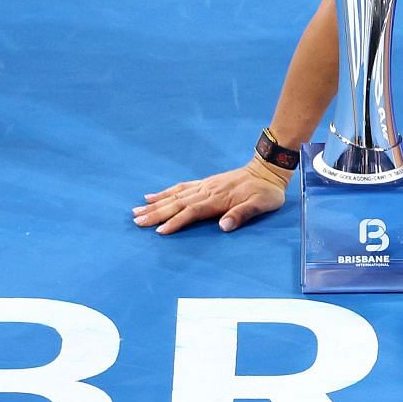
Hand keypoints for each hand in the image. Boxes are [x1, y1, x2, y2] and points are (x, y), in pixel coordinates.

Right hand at [134, 158, 287, 234]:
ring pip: (175, 195)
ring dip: (155, 204)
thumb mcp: (262, 204)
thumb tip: (225, 225)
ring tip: (136, 210)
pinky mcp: (204, 183)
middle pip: (177, 203)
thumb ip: (243, 214)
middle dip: (156, 213)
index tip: (159, 231)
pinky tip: (151, 196)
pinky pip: (180, 187)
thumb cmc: (266, 192)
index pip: (192, 212)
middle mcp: (207, 191)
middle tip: (137, 221)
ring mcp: (204, 186)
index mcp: (219, 199)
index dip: (176, 221)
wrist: (267, 170)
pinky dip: (164, 192)